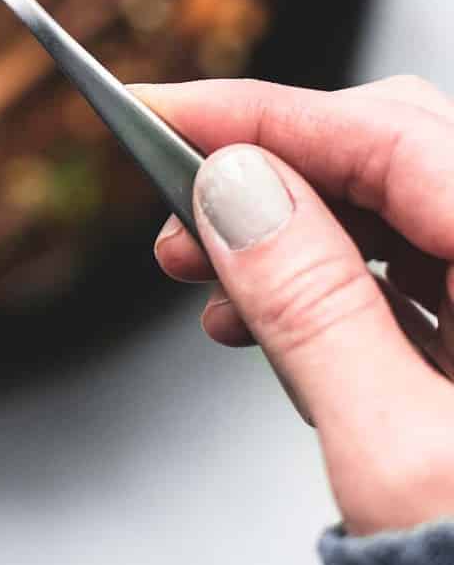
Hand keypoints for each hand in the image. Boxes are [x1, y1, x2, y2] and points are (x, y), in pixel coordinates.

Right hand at [136, 76, 453, 537]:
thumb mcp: (399, 454)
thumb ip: (310, 306)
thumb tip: (236, 188)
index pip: (387, 136)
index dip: (261, 114)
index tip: (158, 109)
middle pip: (394, 156)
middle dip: (272, 168)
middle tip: (170, 207)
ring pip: (393, 212)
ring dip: (287, 227)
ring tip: (199, 276)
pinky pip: (405, 276)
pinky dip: (323, 282)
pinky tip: (255, 317)